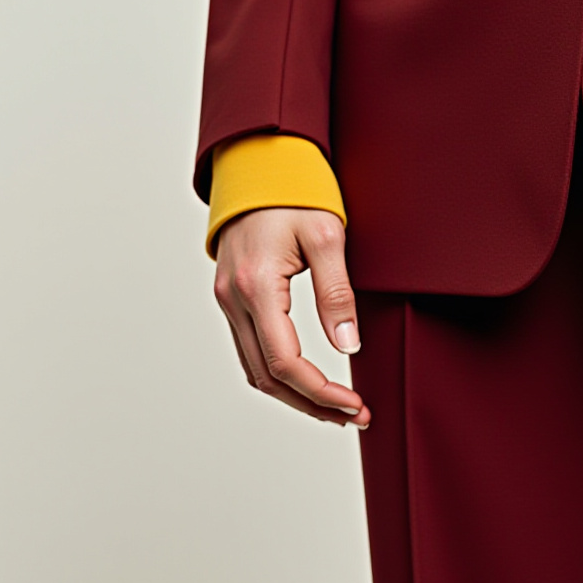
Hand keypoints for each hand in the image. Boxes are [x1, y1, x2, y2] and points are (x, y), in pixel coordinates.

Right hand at [212, 207, 369, 427]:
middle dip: (312, 404)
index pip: (285, 363)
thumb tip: (347, 345)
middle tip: (355, 416)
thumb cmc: (294, 194)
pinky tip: (309, 382)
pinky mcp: (231, 299)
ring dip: (295, 396)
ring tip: (338, 408)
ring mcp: (226, 301)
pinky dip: (279, 375)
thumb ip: (337, 293)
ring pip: (255, 370)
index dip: (321, 393)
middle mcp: (233, 299)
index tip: (354, 405)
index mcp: (256, 286)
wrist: (257, 166)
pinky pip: (250, 351)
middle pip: (267, 378)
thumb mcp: (328, 235)